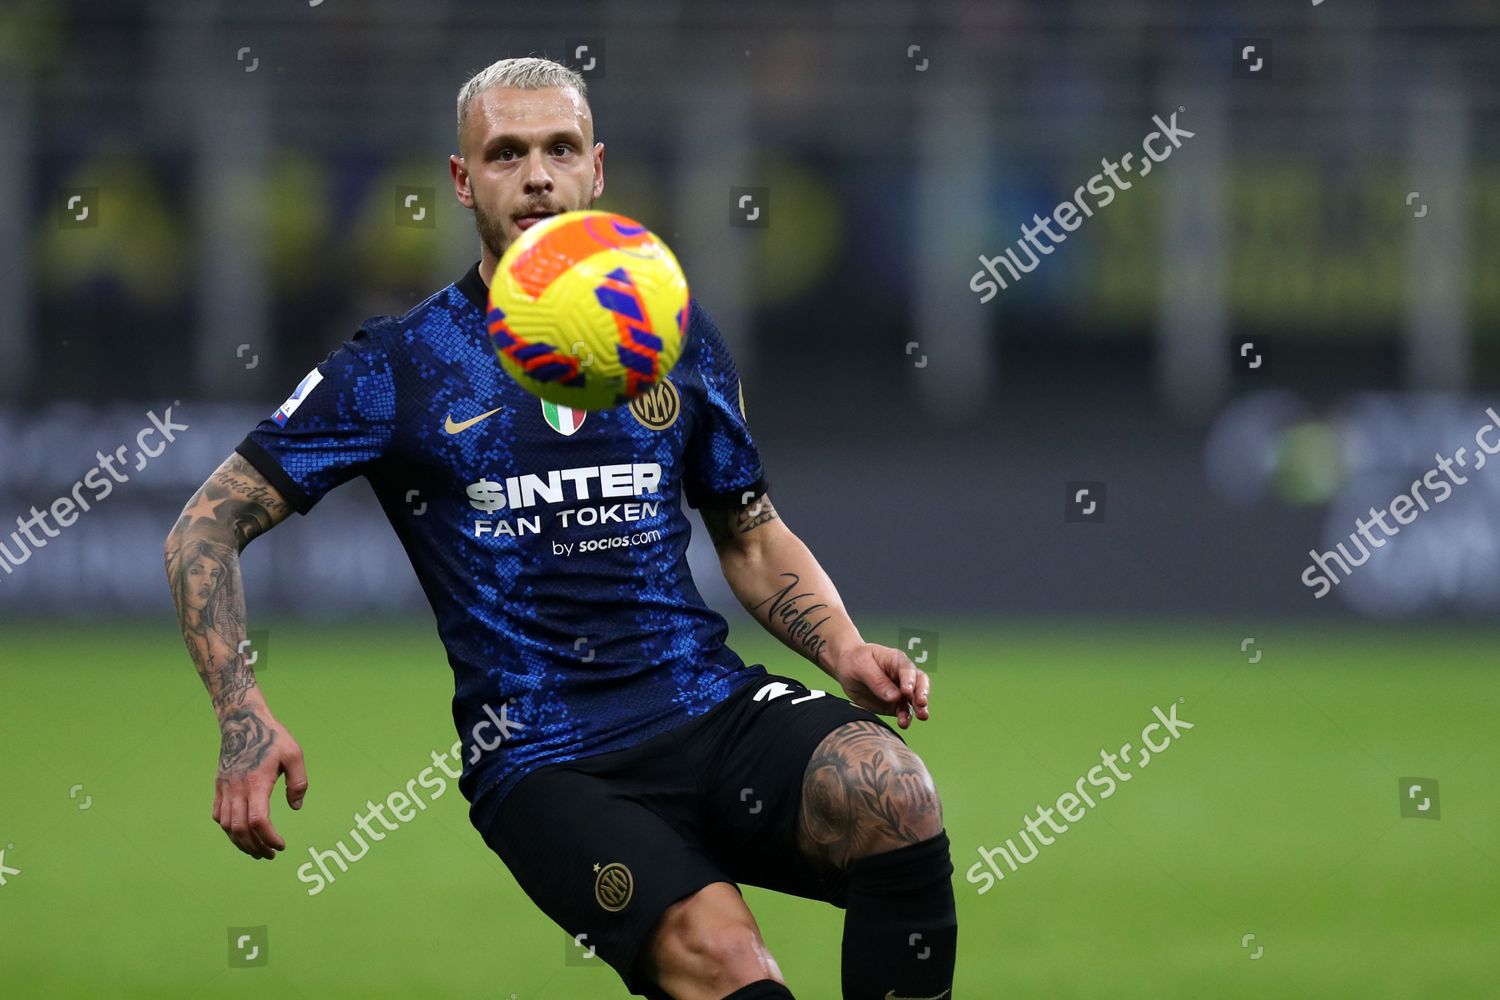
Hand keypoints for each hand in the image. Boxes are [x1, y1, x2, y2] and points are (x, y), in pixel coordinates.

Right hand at [212, 707, 307, 859]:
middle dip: (256, 847)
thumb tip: (296, 807)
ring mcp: (224, 788)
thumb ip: (298, 782)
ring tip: (258, 850)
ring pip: (227, 826)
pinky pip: (219, 815)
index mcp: (256, 782)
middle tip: (271, 855)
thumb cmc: (272, 737)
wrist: (242, 721)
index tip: (281, 845)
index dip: (269, 838)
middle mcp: (236, 788)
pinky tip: (241, 834)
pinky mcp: (218, 786)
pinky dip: (229, 830)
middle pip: (240, 829)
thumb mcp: (294, 754)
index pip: (258, 820)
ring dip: (241, 842)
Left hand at [827, 642, 930, 728]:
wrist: (847, 669)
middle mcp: (903, 676)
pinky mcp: (895, 705)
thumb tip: (895, 698)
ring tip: (920, 717)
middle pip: (920, 683)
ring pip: (915, 700)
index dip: (909, 681)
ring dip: (918, 709)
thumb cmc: (855, 661)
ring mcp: (900, 691)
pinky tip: (903, 723)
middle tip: (922, 705)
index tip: (906, 692)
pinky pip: (904, 712)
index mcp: (896, 660)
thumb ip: (877, 681)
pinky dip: (905, 718)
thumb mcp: (861, 666)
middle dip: (922, 694)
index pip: (907, 670)